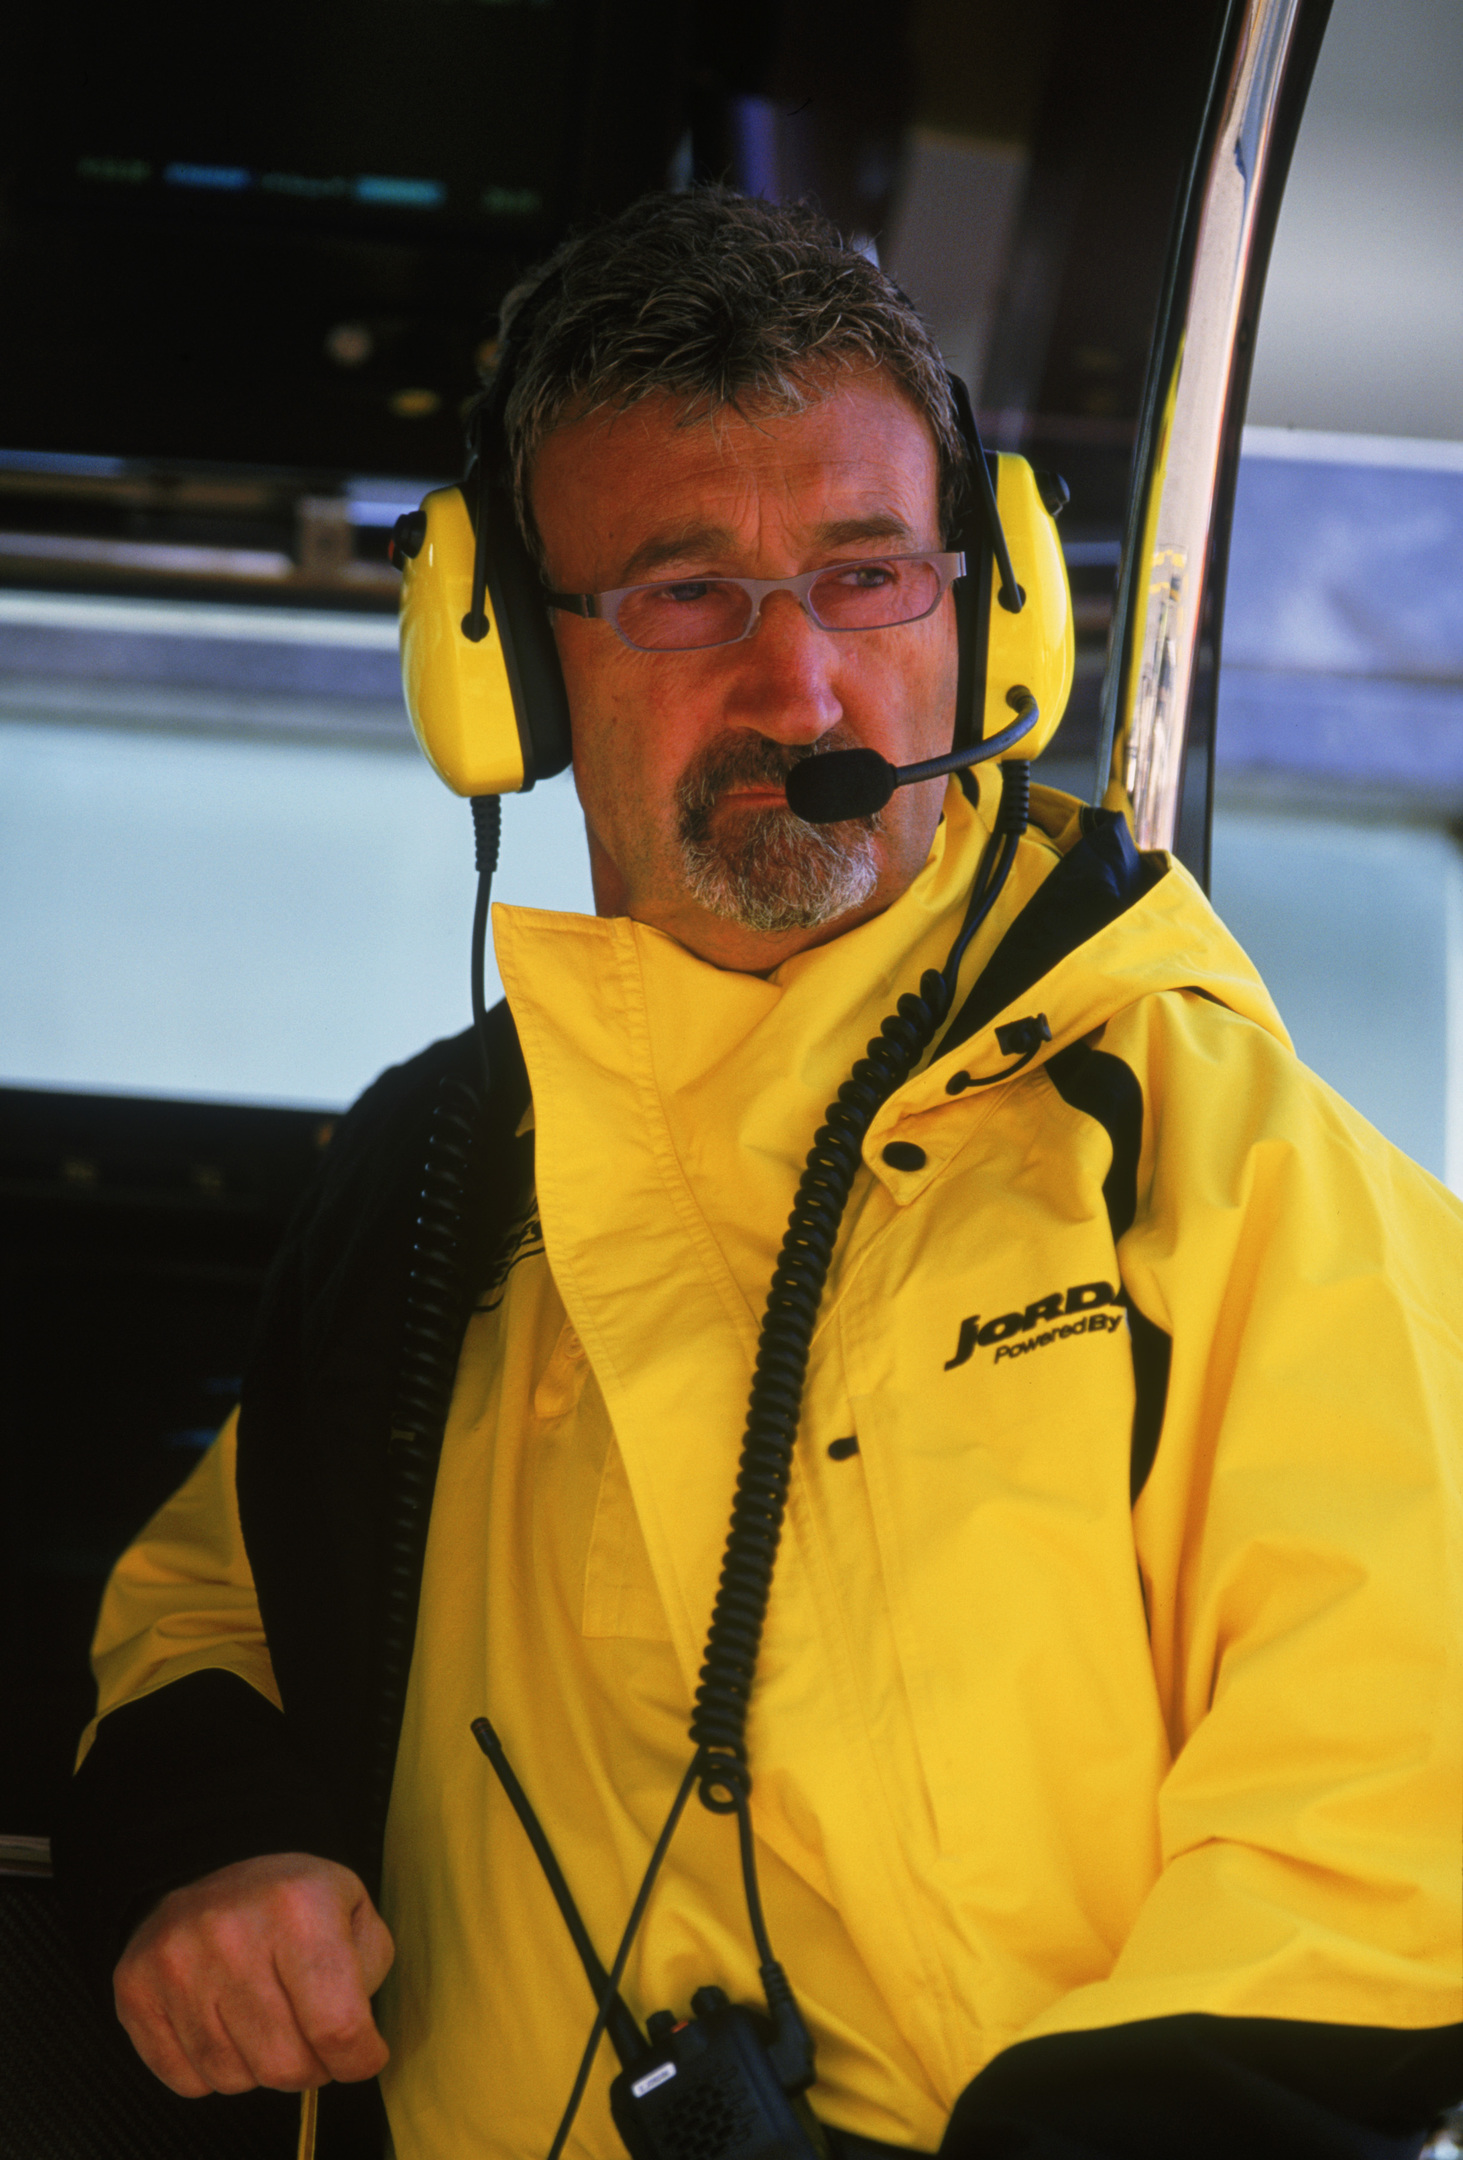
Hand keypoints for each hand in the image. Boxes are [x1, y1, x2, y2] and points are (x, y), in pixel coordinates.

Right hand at [114, 1852, 394, 2097]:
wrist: (214, 1866)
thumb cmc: (295, 1902)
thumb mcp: (354, 1912)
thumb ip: (367, 1974)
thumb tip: (351, 2041)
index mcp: (299, 1905)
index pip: (337, 2025)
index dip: (359, 2059)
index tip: (361, 2056)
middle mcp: (231, 1930)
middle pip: (284, 2064)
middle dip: (312, 2069)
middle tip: (314, 2045)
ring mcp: (175, 1960)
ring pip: (233, 2079)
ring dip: (261, 2070)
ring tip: (269, 2026)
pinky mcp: (134, 1988)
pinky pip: (185, 2080)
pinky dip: (214, 2072)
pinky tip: (226, 2028)